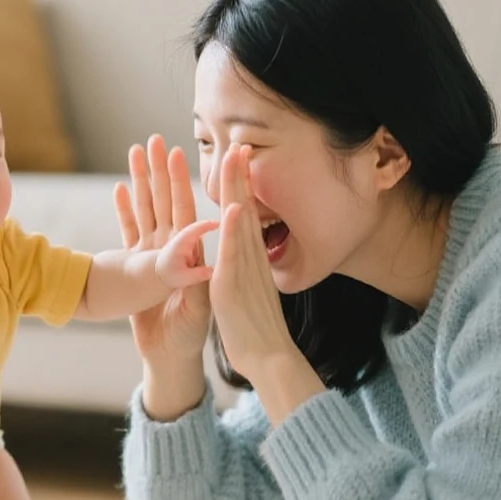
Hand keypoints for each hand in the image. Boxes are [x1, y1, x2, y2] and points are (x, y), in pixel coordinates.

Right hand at [114, 135, 213, 365]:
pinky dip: (126, 210)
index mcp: (191, 256)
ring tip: (137, 151)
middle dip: (162, 170)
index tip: (184, 151)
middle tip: (156, 140)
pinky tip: (120, 189)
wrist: (168, 359)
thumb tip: (202, 256)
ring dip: (142, 181)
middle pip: (167, 201)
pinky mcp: (137, 267)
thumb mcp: (196, 309)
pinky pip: (131, 231)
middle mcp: (174, 250)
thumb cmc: (189, 337)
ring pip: (148, 209)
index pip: (190, 209)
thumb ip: (196, 280)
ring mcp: (154, 255)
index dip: (187, 180)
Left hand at [208, 144, 296, 382]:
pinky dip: (234, 229)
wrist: (267, 357)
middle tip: (240, 141)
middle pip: (245, 207)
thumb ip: (247, 271)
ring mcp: (243, 269)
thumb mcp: (250, 291)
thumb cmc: (255, 329)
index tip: (238, 158)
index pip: (244, 214)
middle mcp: (250, 258)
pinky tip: (233, 206)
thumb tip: (246, 260)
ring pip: (241, 222)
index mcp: (250, 259)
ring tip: (236, 157)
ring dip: (238, 188)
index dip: (240, 185)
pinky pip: (234, 253)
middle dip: (241, 174)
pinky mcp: (233, 286)